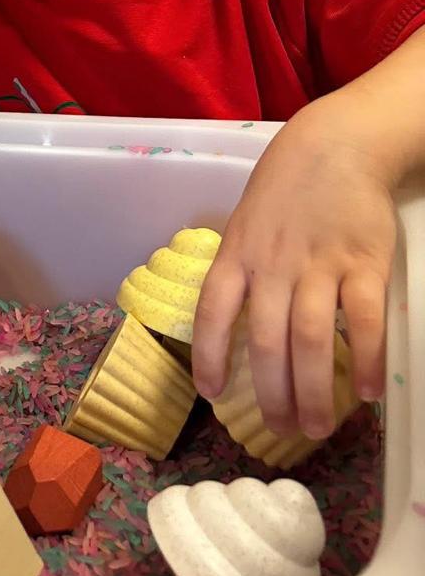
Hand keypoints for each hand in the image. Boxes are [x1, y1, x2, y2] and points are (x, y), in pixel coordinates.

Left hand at [192, 106, 394, 438]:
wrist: (337, 144)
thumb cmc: (287, 188)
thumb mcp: (248, 222)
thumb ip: (244, 268)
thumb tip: (238, 324)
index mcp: (238, 253)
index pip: (213, 311)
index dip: (210, 355)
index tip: (211, 393)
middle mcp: (273, 264)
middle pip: (267, 341)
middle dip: (271, 394)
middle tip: (281, 430)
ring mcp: (319, 263)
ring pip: (310, 339)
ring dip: (312, 391)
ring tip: (317, 427)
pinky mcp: (364, 262)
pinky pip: (363, 320)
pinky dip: (365, 359)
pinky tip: (365, 391)